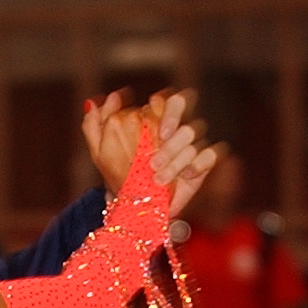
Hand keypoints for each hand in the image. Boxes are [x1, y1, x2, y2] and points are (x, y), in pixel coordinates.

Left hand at [82, 88, 216, 213]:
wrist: (136, 207)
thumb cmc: (121, 175)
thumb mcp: (101, 152)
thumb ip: (96, 124)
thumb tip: (104, 99)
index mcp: (155, 120)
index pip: (169, 99)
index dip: (166, 105)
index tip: (155, 119)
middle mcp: (176, 128)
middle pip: (186, 107)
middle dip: (173, 121)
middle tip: (162, 139)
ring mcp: (192, 144)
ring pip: (194, 135)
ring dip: (176, 157)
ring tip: (158, 177)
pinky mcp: (203, 163)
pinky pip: (211, 154)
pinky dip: (199, 164)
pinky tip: (185, 176)